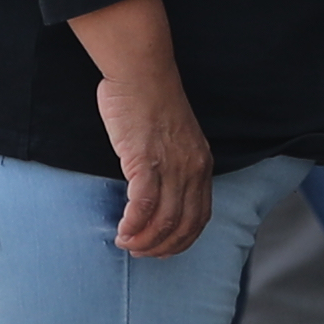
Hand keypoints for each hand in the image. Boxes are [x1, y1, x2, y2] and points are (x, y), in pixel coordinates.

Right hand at [93, 53, 216, 258]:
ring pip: (164, 220)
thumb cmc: (150, 99)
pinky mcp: (147, 161)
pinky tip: (122, 229)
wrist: (141, 71)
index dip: (181, 240)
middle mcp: (192, 169)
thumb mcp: (174, 137)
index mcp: (201, 164)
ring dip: (144, 240)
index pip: (200, 217)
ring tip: (126, 243)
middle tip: (139, 252)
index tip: (162, 250)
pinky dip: (133, 224)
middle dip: (161, 246)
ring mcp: (172, 166)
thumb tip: (155, 190)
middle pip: (184, 225)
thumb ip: (172, 164)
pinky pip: (144, 205)